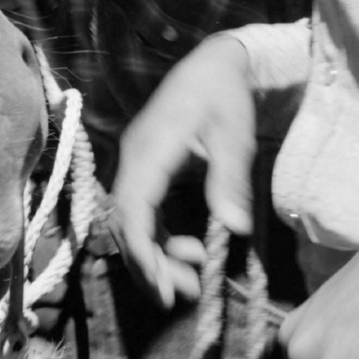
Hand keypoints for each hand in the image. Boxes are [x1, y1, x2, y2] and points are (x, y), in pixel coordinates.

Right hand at [111, 33, 256, 309]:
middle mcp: (134, 158)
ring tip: (192, 281)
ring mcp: (137, 163)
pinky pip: (141, 212)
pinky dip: (159, 238)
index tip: (164, 288)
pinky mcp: (145, 168)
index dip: (142, 252)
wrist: (213, 64)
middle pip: (124, 222)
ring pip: (130, 221)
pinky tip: (190, 250)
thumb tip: (234, 227)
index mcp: (150, 149)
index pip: (132, 209)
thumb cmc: (224, 95)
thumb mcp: (234, 135)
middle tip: (184, 295)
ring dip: (155, 256)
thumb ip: (229, 179)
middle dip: (148, 264)